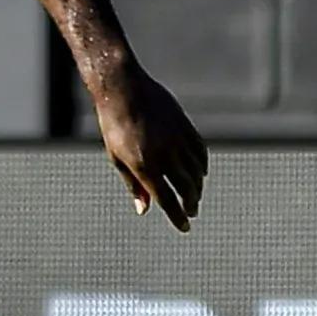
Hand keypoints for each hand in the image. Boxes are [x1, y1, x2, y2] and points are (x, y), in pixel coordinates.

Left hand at [91, 65, 207, 230]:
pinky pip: (200, 151)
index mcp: (143, 164)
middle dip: (190, 204)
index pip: (166, 199)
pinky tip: (200, 174)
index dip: (177, 217)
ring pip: (196, 171)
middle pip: (185, 187)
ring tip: (194, 196)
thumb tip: (144, 209)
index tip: (184, 227)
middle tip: (191, 212)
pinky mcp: (184, 125)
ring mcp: (176, 138)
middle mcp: (163, 153)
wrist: (123, 88)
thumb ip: (133, 184)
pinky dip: (202, 166)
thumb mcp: (117, 157)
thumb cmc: (114, 125)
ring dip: (197, 188)